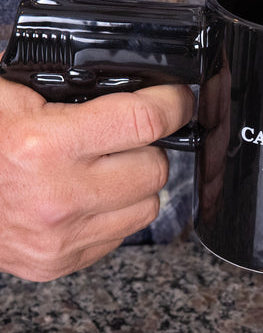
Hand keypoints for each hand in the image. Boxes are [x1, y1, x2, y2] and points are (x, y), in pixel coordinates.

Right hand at [0, 80, 194, 280]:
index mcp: (44, 145)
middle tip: (124, 137)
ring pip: (148, 205)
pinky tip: (89, 197)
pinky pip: (123, 234)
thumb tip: (128, 70)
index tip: (177, 100)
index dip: (172, 104)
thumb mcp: (9, 95)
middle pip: (156, 169)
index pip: (144, 122)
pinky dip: (117, 212)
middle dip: (148, 147)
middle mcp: (58, 197)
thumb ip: (66, 83)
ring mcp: (62, 238)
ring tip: (104, 168)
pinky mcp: (62, 262)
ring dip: (136, 183)